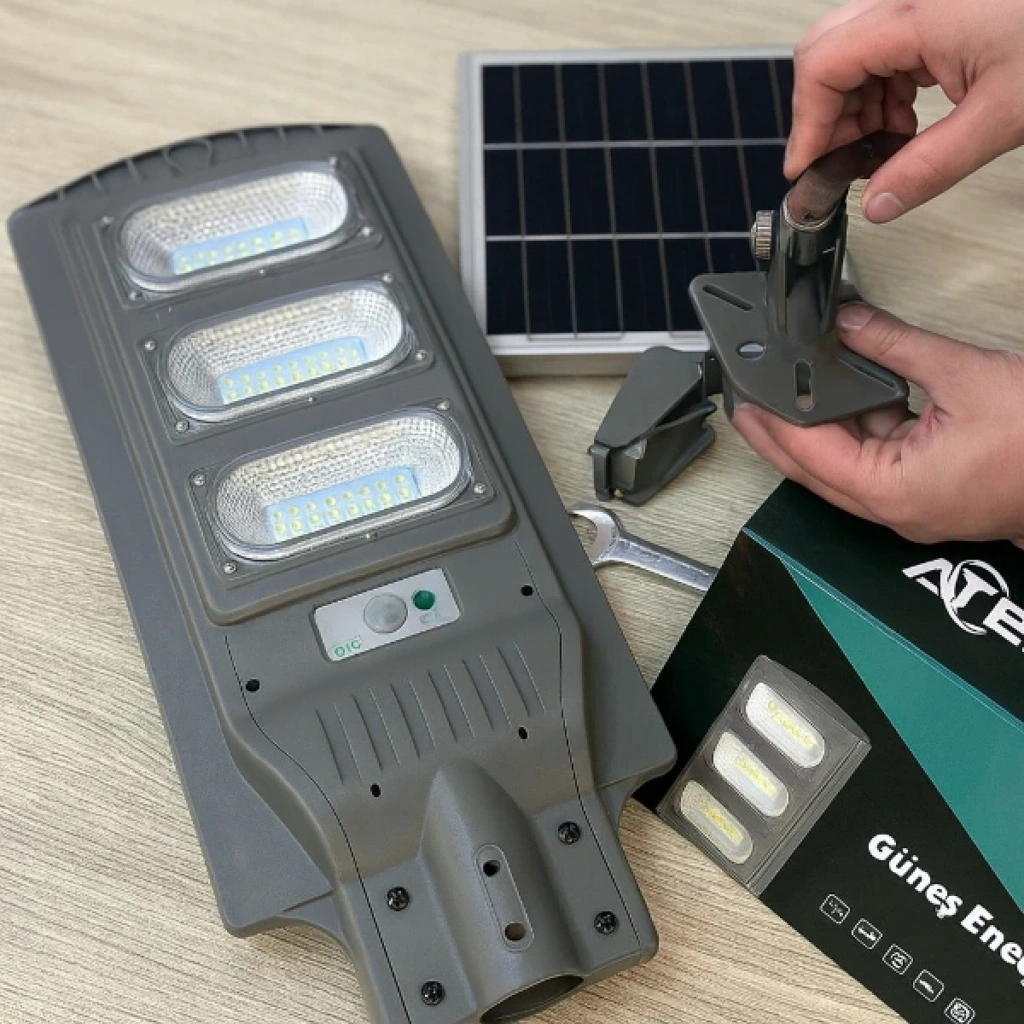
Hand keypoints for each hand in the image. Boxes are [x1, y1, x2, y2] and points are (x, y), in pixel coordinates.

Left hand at [731, 304, 1023, 544]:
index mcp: (895, 492)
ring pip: (847, 466)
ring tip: (791, 393)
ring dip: (821, 431)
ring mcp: (914, 505)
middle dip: (782, 435)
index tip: (746, 403)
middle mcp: (897, 509)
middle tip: (749, 403)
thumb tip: (852, 325)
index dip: (774, 427)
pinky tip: (848, 398)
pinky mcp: (932, 492)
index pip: (811, 458)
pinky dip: (861, 430)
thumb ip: (896, 347)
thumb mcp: (964, 376)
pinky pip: (880, 461)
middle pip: (818, 470)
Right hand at [786, 0, 1023, 222]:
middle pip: (827, 52)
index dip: (806, 126)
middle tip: (845, 160)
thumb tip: (878, 205)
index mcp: (916, 14)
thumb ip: (929, 168)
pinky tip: (908, 118)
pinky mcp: (941, 3)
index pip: (821, 69)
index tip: (807, 170)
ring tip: (887, 144)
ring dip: (856, 103)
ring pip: (852, 49)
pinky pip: (885, 43)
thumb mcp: (1003, 118)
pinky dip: (884, 86)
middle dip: (826, 113)